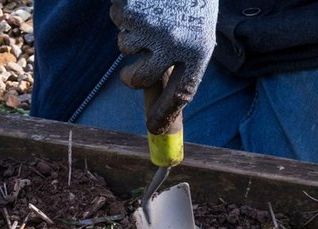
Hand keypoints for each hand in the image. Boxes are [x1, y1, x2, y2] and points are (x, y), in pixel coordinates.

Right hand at [110, 0, 217, 133]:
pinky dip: (125, 12)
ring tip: (152, 14)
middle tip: (132, 74)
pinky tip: (143, 0)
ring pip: (125, 48)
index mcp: (198, 51)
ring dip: (132, 35)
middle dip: (132, 78)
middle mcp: (174, 44)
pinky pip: (118, 22)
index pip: (181, 94)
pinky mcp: (130, 12)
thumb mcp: (196, 32)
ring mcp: (150, 28)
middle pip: (140, 79)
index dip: (165, 114)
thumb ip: (180, 64)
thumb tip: (159, 109)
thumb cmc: (190, 2)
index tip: (154, 127)